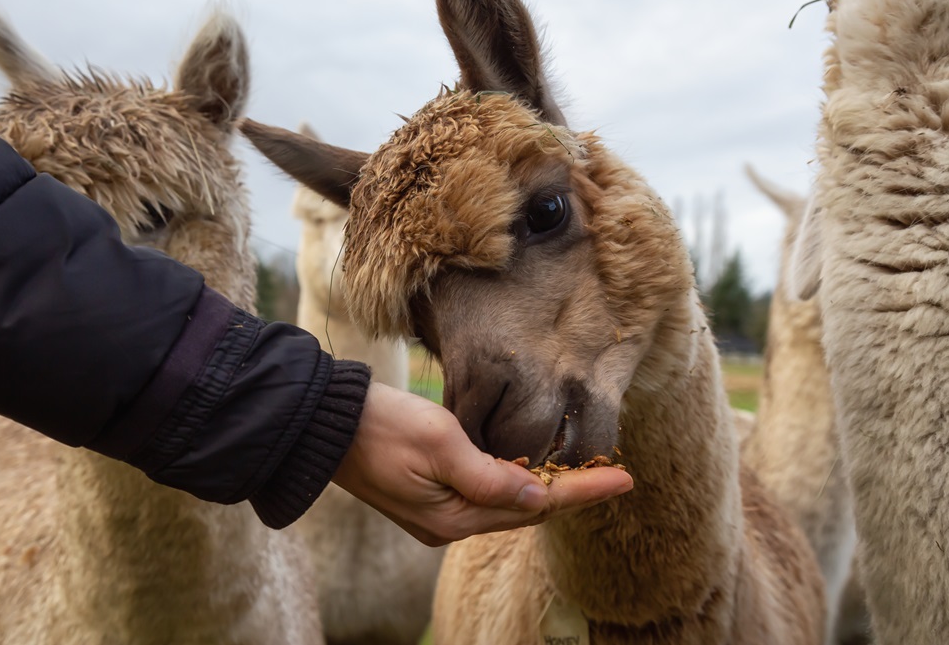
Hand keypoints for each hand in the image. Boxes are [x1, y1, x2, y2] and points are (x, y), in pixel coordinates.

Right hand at [332, 382, 632, 545]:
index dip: (584, 490)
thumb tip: (537, 495)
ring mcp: (437, 514)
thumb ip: (491, 474)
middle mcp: (449, 524)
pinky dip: (514, 483)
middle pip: (525, 510)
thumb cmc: (381, 425)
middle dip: (571, 493)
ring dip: (545, 489)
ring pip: (507, 504)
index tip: (626, 479)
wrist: (322, 424)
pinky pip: (485, 496)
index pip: (536, 504)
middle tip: (615, 474)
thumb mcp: (440, 442)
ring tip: (586, 473)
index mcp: (454, 516)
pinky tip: (531, 470)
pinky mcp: (427, 496)